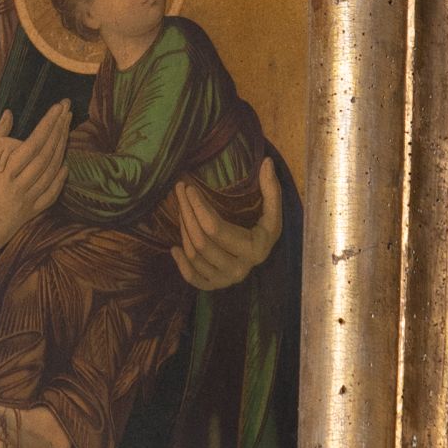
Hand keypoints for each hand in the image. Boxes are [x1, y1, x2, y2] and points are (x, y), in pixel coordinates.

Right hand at [0, 105, 70, 280]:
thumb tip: (9, 113)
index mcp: (4, 173)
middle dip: (59, 129)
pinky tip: (64, 164)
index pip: (33, 143)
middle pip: (47, 154)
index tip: (58, 107)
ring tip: (66, 128)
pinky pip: (51, 194)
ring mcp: (27, 201)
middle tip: (67, 109)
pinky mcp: (31, 213)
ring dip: (62, 148)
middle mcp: (19, 186)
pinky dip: (60, 178)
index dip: (48, 124)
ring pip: (51, 171)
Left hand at [173, 153, 284, 292]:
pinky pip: (192, 278)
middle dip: (187, 213)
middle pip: (201, 242)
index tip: (189, 188)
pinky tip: (174, 248)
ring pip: (195, 256)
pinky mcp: (215, 286)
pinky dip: (181, 264)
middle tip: (180, 191)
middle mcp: (239, 269)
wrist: (263, 258)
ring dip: (183, 230)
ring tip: (181, 209)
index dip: (198, 207)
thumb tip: (267, 161)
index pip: (215, 228)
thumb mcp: (273, 212)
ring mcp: (226, 280)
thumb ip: (271, 189)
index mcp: (255, 250)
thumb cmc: (265, 231)